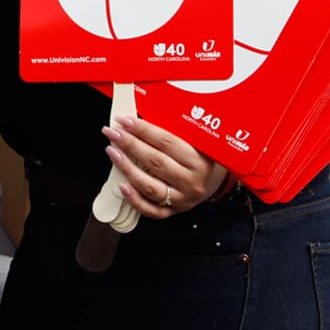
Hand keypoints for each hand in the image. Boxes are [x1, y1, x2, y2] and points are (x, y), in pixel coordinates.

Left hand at [102, 113, 228, 219]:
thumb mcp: (195, 141)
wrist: (215, 182)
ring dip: (127, 168)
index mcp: (199, 159)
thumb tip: (139, 118)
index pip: (166, 142)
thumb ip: (173, 131)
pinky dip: (134, 199)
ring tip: (113, 153)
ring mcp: (182, 198)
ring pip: (150, 186)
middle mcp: (191, 181)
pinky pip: (151, 210)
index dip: (142, 129)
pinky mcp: (174, 211)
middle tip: (113, 133)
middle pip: (155, 162)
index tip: (124, 121)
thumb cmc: (201, 157)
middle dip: (130, 145)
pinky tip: (121, 186)